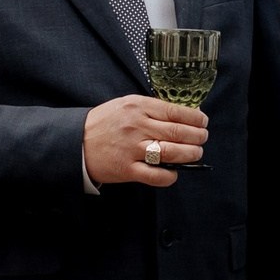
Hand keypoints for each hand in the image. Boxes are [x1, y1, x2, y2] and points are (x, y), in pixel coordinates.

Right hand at [84, 96, 208, 187]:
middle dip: (197, 136)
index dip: (194, 118)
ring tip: (196, 153)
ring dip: (189, 154)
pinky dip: (170, 175)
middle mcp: (136, 126)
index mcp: (137, 106)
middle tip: (203, 138)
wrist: (76, 142)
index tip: (203, 121)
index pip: (174, 111)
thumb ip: (151, 108)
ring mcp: (131, 149)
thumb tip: (182, 114)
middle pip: (177, 132)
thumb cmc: (104, 122)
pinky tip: (175, 172)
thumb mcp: (125, 105)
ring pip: (171, 152)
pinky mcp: (127, 169)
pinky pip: (155, 175)